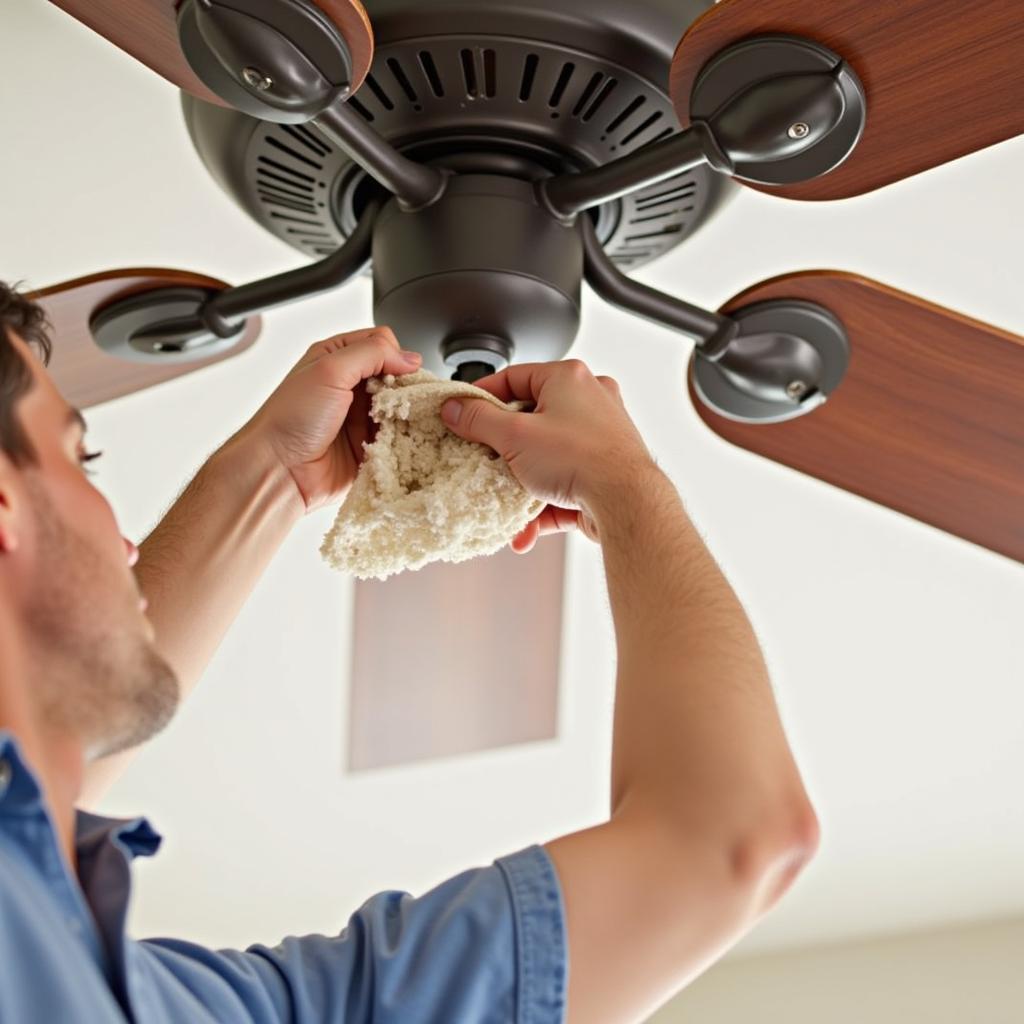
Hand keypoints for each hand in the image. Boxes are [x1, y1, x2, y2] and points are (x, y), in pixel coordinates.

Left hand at [240, 327, 421, 511]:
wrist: (279, 471)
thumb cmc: (290, 419)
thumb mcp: (329, 370)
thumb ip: (372, 353)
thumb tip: (410, 358)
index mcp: (336, 358)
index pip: (381, 344)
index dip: (396, 356)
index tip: (400, 374)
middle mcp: (349, 385)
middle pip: (396, 376)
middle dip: (405, 387)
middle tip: (402, 400)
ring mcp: (359, 416)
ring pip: (400, 407)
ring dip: (406, 414)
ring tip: (404, 422)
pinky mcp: (368, 445)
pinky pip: (397, 437)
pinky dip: (404, 438)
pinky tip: (403, 440)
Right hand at [439, 359, 655, 551]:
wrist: (626, 502)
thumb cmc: (583, 458)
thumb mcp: (514, 435)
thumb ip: (479, 420)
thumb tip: (457, 409)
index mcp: (569, 378)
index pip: (513, 378)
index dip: (482, 397)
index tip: (462, 414)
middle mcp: (590, 401)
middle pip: (529, 420)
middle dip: (503, 450)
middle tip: (482, 459)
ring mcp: (600, 437)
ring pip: (546, 457)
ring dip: (521, 484)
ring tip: (506, 500)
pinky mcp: (604, 472)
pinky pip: (563, 483)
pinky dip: (543, 504)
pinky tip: (527, 527)